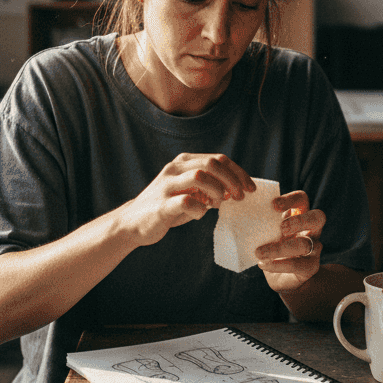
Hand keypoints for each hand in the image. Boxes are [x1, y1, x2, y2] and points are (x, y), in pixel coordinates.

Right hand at [120, 153, 254, 246]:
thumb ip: (209, 187)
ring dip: (217, 191)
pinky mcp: (161, 205)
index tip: (250, 188)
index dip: (238, 172)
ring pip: (200, 176)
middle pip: (212, 163)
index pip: (218, 159)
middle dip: (232, 180)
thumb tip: (235, 190)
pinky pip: (187, 202)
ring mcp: (167, 185)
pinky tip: (200, 214)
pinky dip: (200, 209)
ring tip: (218, 205)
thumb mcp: (189, 192)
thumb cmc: (166, 208)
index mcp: (184, 162)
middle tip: (240, 197)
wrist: (132, 223)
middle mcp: (175, 169)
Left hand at [256, 190, 324, 291]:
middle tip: (282, 228)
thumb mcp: (265, 232)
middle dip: (299, 221)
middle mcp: (311, 230)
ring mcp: (314, 249)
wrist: (281, 277)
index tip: (273, 205)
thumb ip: (259, 222)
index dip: (291, 199)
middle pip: (317, 217)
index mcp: (300, 216)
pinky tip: (264, 264)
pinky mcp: (310, 267)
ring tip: (259, 252)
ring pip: (304, 244)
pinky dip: (278, 264)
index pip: (302, 199)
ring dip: (280, 248)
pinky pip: (297, 264)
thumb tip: (235, 212)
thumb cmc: (271, 248)